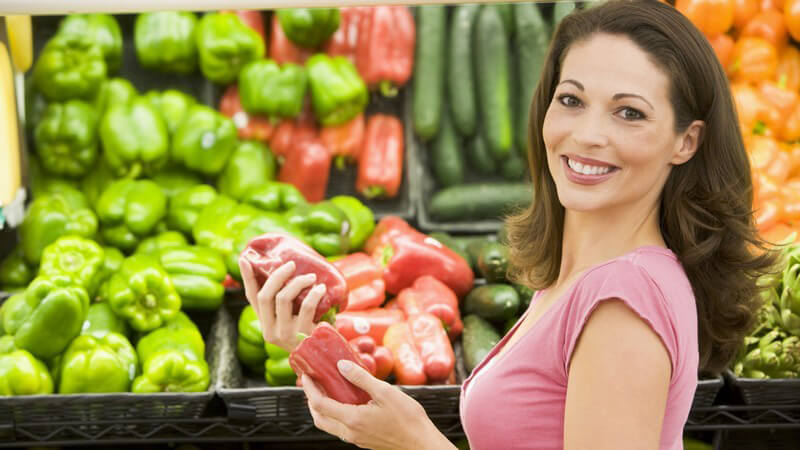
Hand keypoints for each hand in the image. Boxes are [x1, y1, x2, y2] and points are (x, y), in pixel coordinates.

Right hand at [239, 259, 325, 352]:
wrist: (326, 356)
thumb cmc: (311, 331)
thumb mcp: (293, 320)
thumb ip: (286, 304)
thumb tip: (289, 271)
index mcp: (265, 324)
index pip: (252, 298)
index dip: (247, 278)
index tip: (244, 259)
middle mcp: (270, 331)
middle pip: (266, 295)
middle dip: (278, 276)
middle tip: (292, 265)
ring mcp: (285, 334)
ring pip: (283, 298)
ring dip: (299, 282)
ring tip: (312, 277)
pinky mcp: (302, 334)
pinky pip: (306, 306)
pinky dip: (315, 293)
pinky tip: (321, 288)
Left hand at [302, 359, 455, 449]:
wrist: (421, 444)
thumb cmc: (408, 419)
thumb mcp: (385, 392)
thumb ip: (361, 379)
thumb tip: (342, 366)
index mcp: (352, 419)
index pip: (320, 404)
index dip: (310, 389)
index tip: (307, 375)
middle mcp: (350, 432)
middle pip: (319, 418)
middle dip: (311, 400)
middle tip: (313, 382)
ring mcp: (356, 438)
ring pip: (329, 425)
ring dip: (322, 408)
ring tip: (327, 389)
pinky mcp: (363, 440)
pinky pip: (341, 428)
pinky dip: (335, 414)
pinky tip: (346, 400)